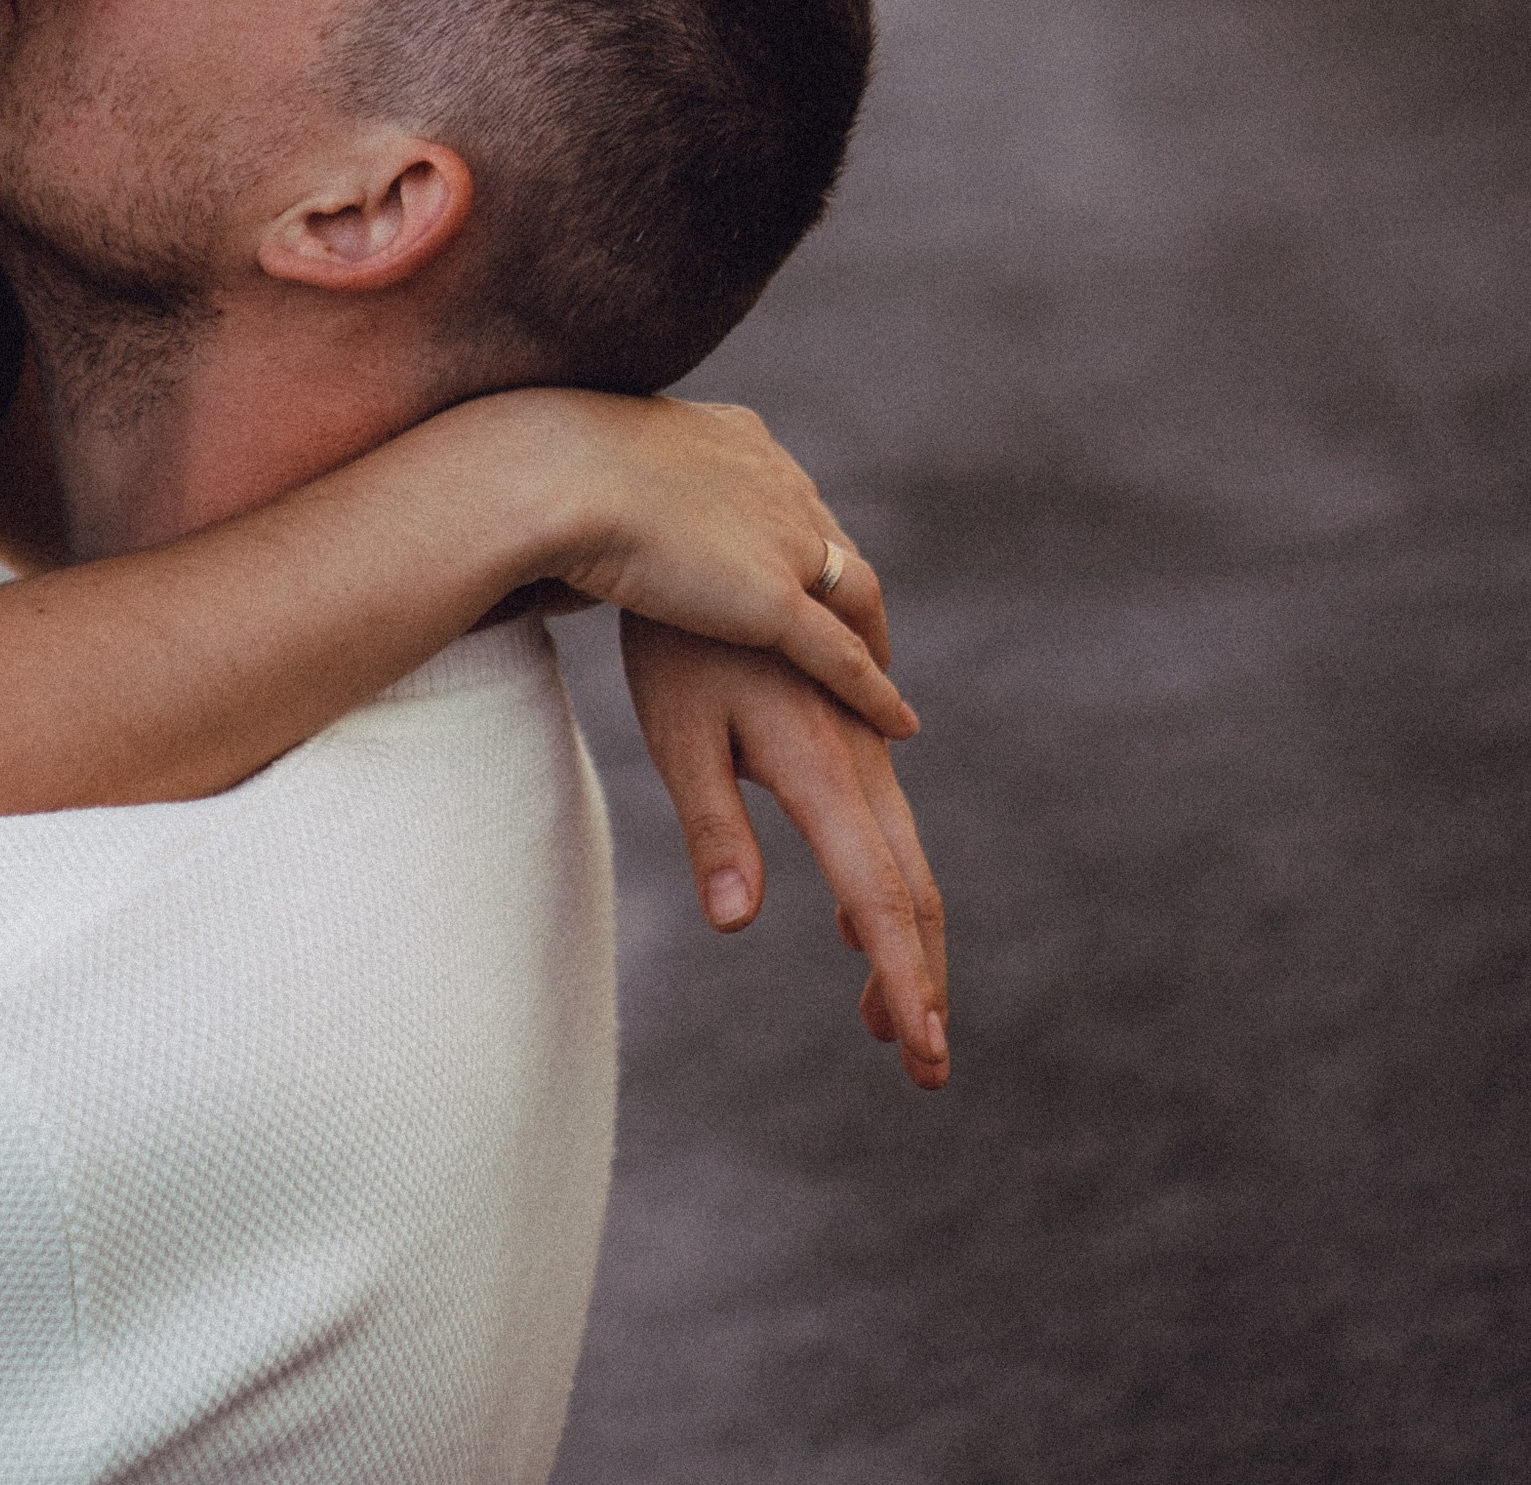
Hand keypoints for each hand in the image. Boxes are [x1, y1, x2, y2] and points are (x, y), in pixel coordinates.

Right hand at [528, 391, 912, 737]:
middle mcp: (777, 482)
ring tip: (879, 680)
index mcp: (739, 440)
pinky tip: (898, 725)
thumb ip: (622, 484)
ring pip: (854, 597)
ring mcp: (783, 539)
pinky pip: (842, 657)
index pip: (790, 494)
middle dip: (841, 585)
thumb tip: (596, 503)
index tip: (800, 568)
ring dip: (873, 642)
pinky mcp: (777, 599)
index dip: (800, 537)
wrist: (561, 477)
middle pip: (832, 541)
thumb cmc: (553, 470)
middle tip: (853, 630)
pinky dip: (873, 692)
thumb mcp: (603, 462)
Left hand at [621, 615, 949, 1090]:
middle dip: (917, 977)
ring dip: (899, 936)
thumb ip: (715, 828)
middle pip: (909, 885)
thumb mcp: (679, 734)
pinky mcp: (844, 718)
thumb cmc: (670, 640)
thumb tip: (739, 924)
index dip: (904, 978)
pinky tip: (849, 919)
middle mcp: (858, 753)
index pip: (878, 898)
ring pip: (900, 851)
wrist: (685, 530)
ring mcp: (858, 733)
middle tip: (919, 1063)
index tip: (922, 1055)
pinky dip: (880, 882)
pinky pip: (880, 813)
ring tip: (883, 1016)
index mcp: (821, 767)